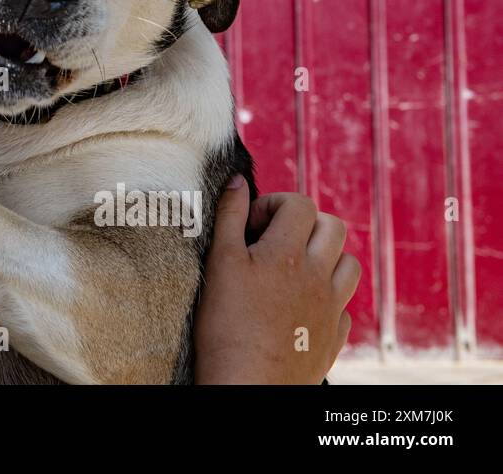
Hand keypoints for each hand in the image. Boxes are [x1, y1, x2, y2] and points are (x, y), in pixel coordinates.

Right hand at [194, 176, 360, 383]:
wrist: (249, 387)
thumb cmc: (227, 328)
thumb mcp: (218, 264)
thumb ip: (230, 217)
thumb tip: (238, 181)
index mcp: (288, 253)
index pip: (299, 204)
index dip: (274, 204)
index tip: (252, 225)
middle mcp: (318, 276)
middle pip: (334, 227)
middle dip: (306, 223)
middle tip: (276, 239)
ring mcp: (331, 308)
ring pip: (349, 264)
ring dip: (325, 257)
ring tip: (294, 268)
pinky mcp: (333, 337)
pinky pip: (344, 307)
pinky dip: (327, 299)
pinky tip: (299, 308)